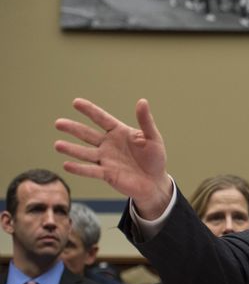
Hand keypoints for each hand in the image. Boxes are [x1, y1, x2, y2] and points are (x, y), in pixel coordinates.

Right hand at [54, 98, 171, 218]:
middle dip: (73, 129)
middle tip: (58, 123)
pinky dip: (79, 169)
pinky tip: (67, 165)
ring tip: (57, 145)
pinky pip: (91, 171)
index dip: (90, 111)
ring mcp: (106, 159)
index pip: (102, 119)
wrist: (155, 182)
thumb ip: (146, 121)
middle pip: (88, 135)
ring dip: (71, 149)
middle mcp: (109, 145)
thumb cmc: (155, 158)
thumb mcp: (153, 138)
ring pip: (85, 153)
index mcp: (119, 133)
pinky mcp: (107, 174)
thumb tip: (142, 101)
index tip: (76, 102)